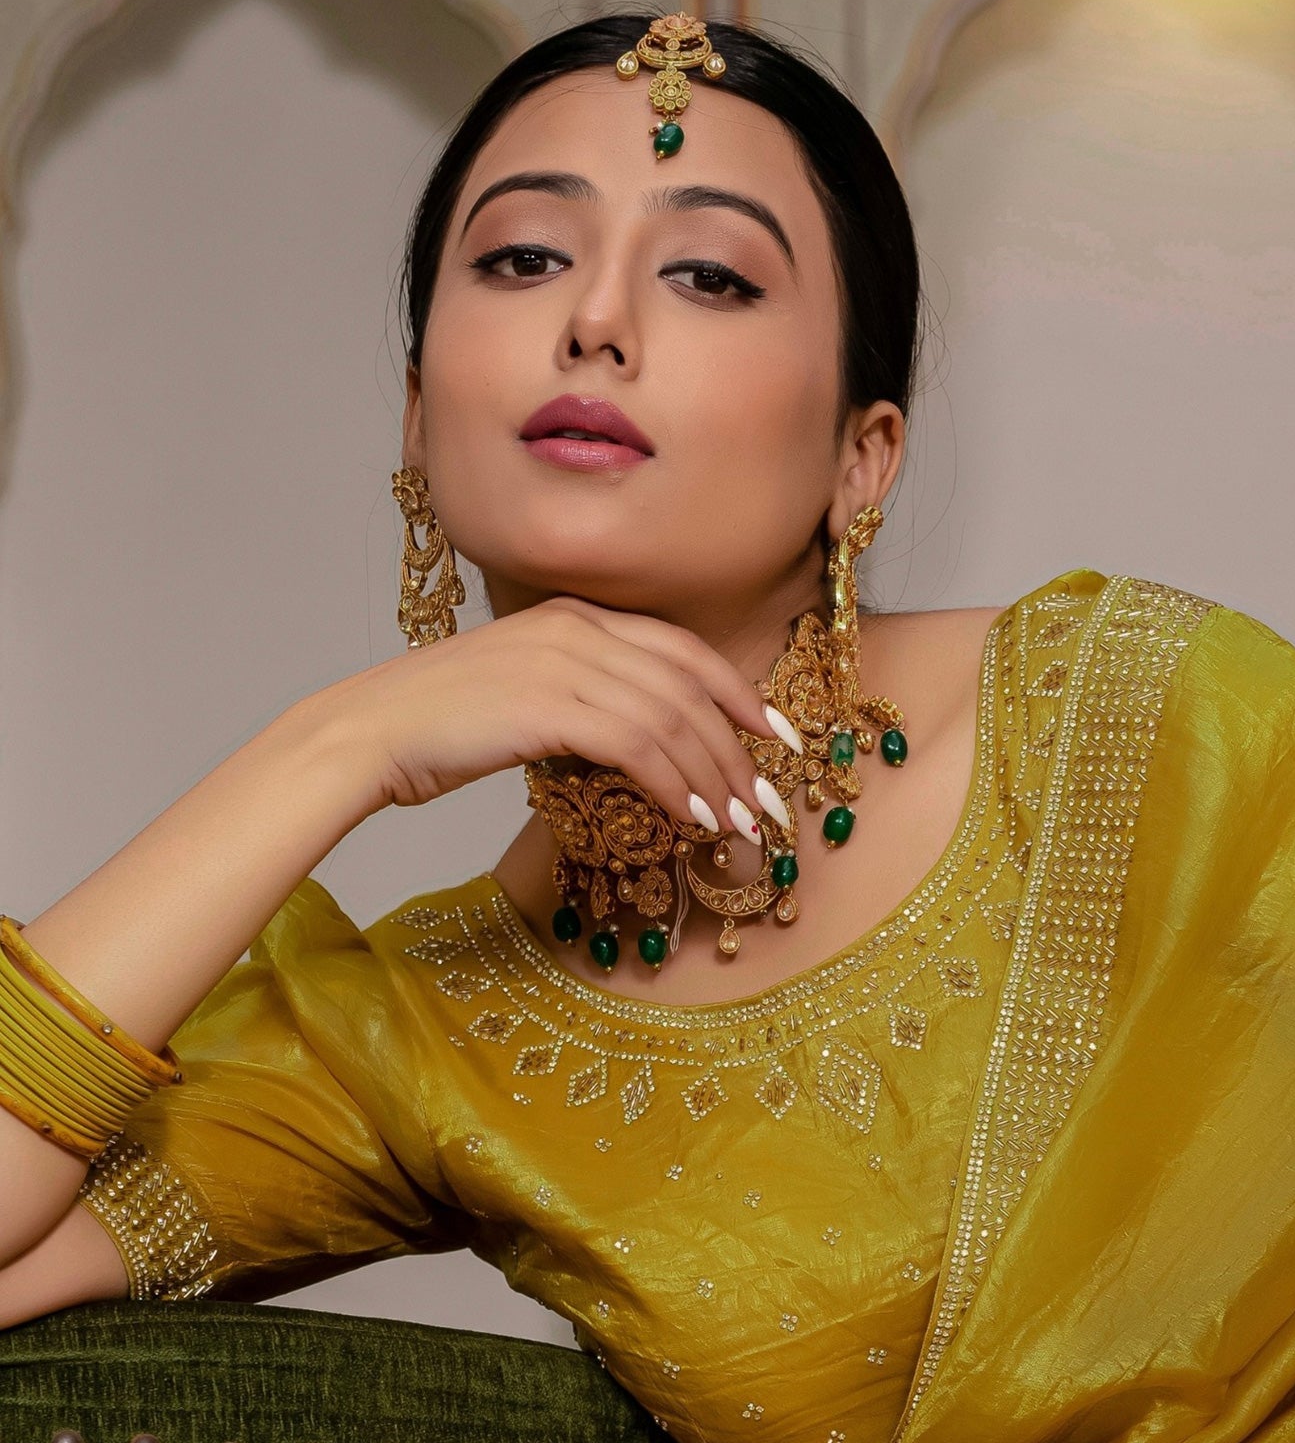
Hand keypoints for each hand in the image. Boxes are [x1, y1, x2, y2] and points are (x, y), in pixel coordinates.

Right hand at [336, 597, 772, 832]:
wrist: (370, 733)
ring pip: (672, 717)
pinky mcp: (549, 703)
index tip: (777, 738)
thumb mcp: (525, 698)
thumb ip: (585, 703)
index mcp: (574, 615)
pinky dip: (674, 785)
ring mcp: (562, 660)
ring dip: (714, 777)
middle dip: (740, 748)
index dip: (739, 695)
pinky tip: (690, 820)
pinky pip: (638, 744)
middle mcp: (576, 627)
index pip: (681, 649)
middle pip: (689, 684)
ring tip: (736, 827)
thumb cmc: (442, 728)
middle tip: (767, 802)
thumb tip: (645, 752)